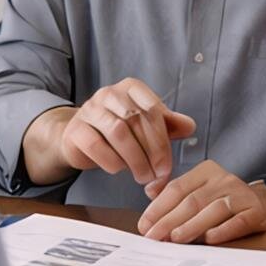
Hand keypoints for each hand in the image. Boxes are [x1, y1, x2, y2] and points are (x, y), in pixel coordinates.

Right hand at [59, 78, 195, 186]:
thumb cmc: (120, 131)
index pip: (152, 109)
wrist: (81, 138)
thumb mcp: (147, 126)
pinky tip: (119, 169)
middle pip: (136, 120)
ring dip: (134, 159)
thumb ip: (169, 124)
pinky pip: (96, 146)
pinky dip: (112, 161)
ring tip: (142, 177)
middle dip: (151, 152)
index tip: (167, 164)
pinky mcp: (75, 129)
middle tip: (158, 175)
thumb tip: (190, 127)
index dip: (162, 139)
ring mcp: (89, 110)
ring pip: (118, 132)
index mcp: (131, 88)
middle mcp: (109, 94)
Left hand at [137, 160, 265, 242]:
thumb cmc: (226, 201)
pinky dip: (223, 230)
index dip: (158, 207)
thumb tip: (149, 192)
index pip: (177, 188)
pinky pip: (238, 221)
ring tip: (176, 238)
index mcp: (206, 172)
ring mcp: (241, 194)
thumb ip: (176, 193)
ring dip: (192, 225)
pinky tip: (210, 239)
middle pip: (192, 200)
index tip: (144, 226)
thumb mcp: (201, 190)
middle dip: (169, 220)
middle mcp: (223, 179)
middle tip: (154, 237)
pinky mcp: (256, 211)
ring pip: (213, 209)